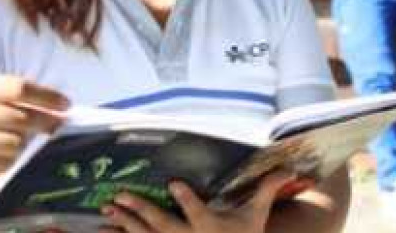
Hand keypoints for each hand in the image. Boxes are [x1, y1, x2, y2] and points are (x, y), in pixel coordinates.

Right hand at [0, 72, 67, 179]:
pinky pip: (2, 163)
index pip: (17, 88)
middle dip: (44, 123)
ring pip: (14, 143)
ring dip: (22, 144)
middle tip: (55, 126)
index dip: (46, 97)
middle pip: (21, 118)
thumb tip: (46, 103)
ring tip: (14, 139)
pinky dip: (8, 160)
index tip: (66, 104)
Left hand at [100, 170, 296, 232]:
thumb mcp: (255, 216)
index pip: (197, 212)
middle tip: (120, 196)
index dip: (186, 199)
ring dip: (125, 224)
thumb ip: (266, 189)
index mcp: (210, 227)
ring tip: (107, 210)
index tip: (172, 183)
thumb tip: (289, 168)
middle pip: (163, 226)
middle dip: (142, 211)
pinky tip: (105, 231)